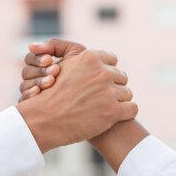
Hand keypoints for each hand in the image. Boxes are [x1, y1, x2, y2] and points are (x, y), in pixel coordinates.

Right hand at [16, 48, 137, 153]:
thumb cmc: (50, 95)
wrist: (43, 120)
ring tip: (103, 108)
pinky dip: (126, 113)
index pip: (112, 59)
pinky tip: (115, 116)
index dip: (106, 71)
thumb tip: (92, 55)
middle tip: (100, 97)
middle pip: (121, 76)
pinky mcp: (112, 112)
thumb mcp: (62, 66)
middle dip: (113, 86)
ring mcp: (108, 92)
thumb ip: (80, 58)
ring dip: (118, 101)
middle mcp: (102, 73)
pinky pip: (132, 109)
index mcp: (90, 58)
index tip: (99, 81)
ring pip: (127, 93)